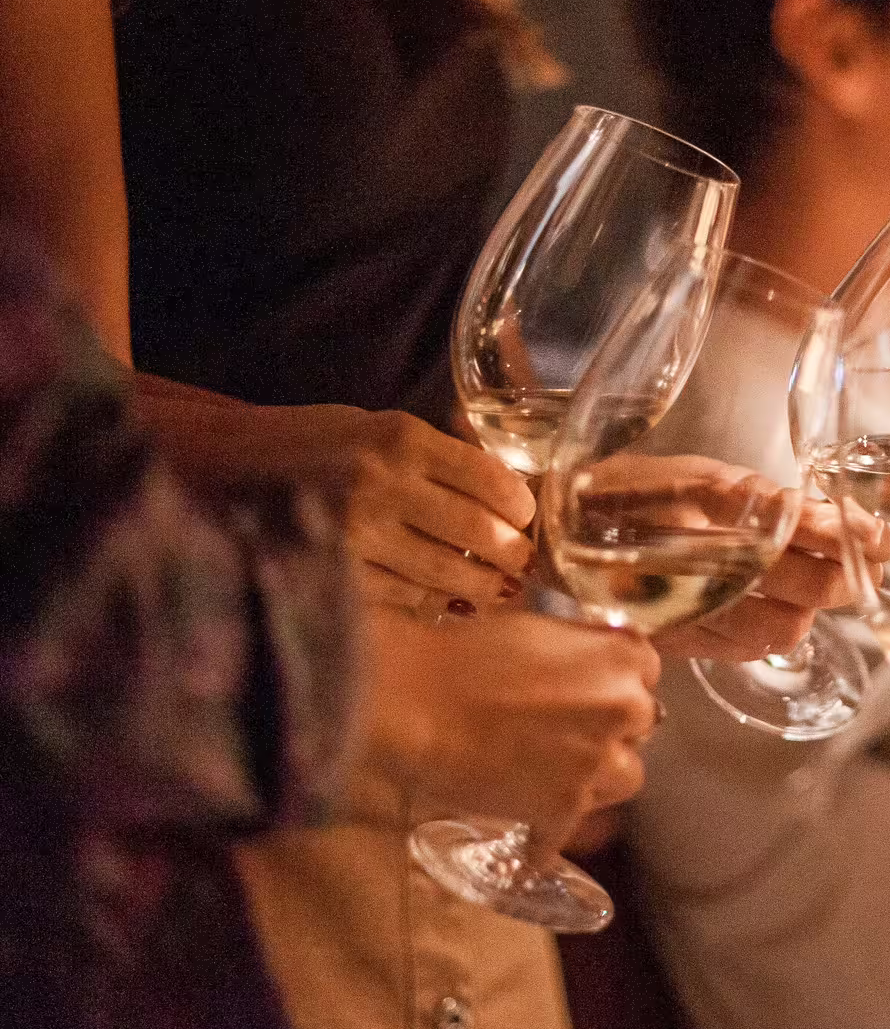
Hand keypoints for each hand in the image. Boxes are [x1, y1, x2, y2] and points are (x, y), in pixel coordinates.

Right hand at [147, 397, 535, 612]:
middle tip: (523, 562)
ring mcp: (357, 534)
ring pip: (447, 574)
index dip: (520, 506)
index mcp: (400, 439)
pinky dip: (435, 601)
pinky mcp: (338, 574)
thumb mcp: (375, 426)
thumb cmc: (310, 442)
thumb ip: (435, 456)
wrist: (222, 464)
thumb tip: (503, 493)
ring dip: (483, 587)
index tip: (528, 517)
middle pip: (478, 532)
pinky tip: (449, 600)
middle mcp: (382, 484)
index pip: (489, 478)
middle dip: (512, 554)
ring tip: (497, 589)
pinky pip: (406, 597)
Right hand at [352, 602, 659, 833]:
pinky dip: (545, 837)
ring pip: (624, 779)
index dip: (616, 684)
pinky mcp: (564, 809)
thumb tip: (591, 665)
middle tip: (566, 732)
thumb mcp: (540, 630)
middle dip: (609, 729)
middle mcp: (627, 708)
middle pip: (640, 727)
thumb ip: (582, 650)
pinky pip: (566, 832)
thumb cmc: (467, 654)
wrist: (419, 701)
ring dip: (595, 779)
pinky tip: (528, 836)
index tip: (591, 692)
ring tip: (555, 778)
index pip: (647, 673)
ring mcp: (599, 762)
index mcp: (625, 656)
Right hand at [601, 457, 889, 659]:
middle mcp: (697, 548)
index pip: (797, 518)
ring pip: (783, 625)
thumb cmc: (628, 493)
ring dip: (813, 610)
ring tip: (822, 590)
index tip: (880, 537)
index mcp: (706, 495)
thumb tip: (831, 516)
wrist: (549, 534)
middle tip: (867, 568)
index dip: (847, 533)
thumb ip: (757, 497)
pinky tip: (779, 615)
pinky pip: (746, 648)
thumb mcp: (695, 475)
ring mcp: (685, 600)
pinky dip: (774, 634)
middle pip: (803, 582)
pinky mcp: (674, 636)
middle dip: (846, 578)